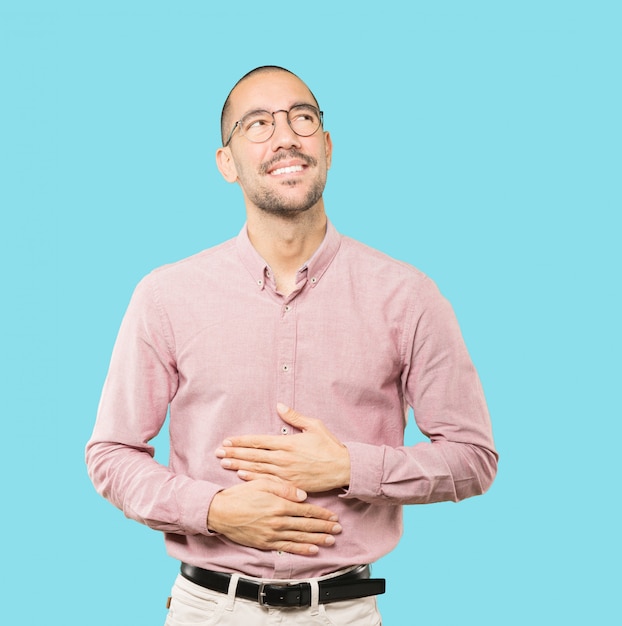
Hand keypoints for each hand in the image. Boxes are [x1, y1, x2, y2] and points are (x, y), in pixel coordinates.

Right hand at [206, 479, 341, 555]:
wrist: (221, 512)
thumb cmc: (241, 495)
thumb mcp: (263, 483)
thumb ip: (284, 488)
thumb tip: (303, 495)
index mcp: (279, 504)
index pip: (306, 510)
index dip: (321, 514)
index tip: (333, 516)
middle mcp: (278, 521)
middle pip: (307, 525)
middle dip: (324, 527)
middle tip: (338, 529)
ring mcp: (272, 534)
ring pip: (300, 537)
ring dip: (317, 539)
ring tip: (330, 540)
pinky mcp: (266, 543)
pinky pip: (287, 548)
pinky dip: (301, 549)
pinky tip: (312, 550)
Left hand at [216, 403, 350, 492]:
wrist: (343, 469)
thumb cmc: (329, 446)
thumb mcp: (314, 426)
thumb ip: (295, 417)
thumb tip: (279, 405)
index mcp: (288, 443)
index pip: (259, 441)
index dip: (241, 441)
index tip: (228, 440)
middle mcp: (284, 458)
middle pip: (253, 455)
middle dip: (234, 453)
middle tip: (218, 452)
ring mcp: (286, 473)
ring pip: (257, 468)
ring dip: (239, 465)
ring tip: (224, 463)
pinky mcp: (290, 484)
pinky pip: (268, 481)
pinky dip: (253, 478)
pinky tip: (242, 476)